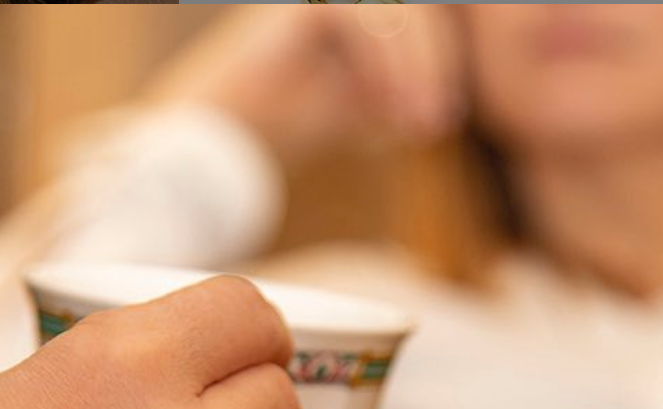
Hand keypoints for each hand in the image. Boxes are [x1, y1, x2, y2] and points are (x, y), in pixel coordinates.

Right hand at [146, 6, 462, 170]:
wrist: (217, 141)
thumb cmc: (278, 126)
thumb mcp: (351, 108)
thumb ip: (390, 92)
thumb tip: (446, 100)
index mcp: (348, 11)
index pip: (415, 21)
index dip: (438, 64)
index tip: (441, 118)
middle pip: (415, 11)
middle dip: (434, 67)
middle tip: (437, 122)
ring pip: (399, 10)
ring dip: (417, 69)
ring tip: (417, 121)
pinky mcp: (306, 2)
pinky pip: (365, 19)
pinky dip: (385, 66)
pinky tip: (388, 107)